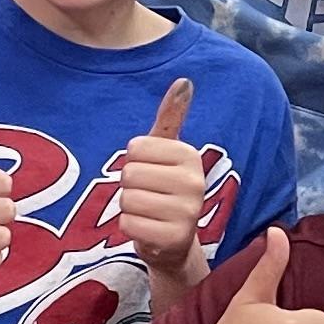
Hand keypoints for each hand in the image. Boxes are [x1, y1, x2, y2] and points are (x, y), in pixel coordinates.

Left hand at [112, 76, 206, 279]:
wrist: (174, 242)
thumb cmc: (163, 190)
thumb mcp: (166, 152)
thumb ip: (171, 117)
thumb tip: (184, 80)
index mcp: (191, 155)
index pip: (135, 148)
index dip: (134, 161)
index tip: (151, 173)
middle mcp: (195, 182)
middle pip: (130, 173)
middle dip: (130, 186)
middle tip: (148, 196)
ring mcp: (188, 212)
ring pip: (128, 199)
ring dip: (130, 208)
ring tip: (148, 213)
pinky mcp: (175, 238)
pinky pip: (129, 224)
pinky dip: (131, 228)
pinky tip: (148, 230)